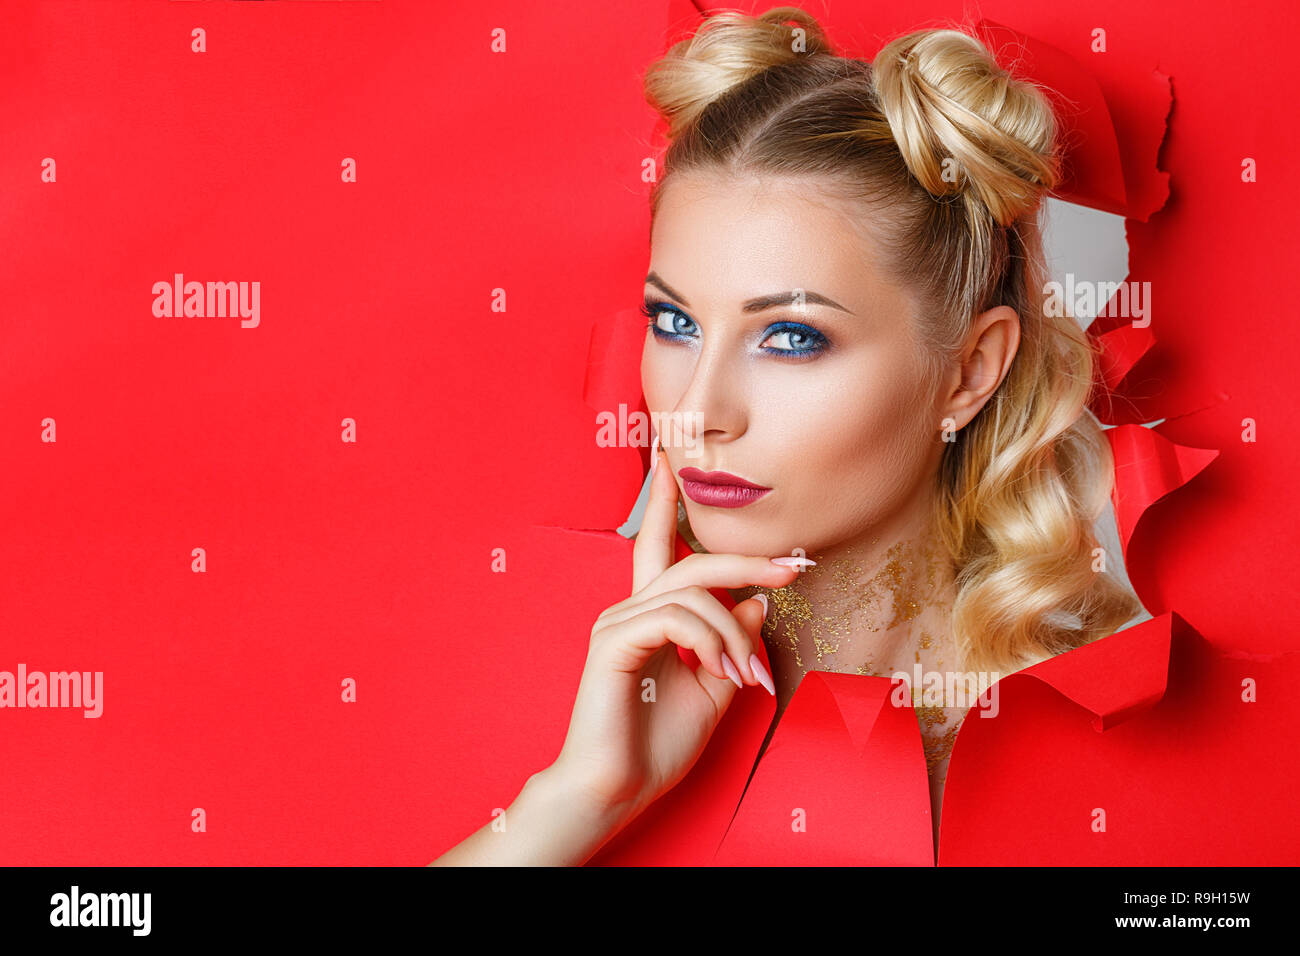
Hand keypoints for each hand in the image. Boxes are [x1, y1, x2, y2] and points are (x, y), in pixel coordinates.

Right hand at [547, 443, 800, 823]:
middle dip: (747, 559)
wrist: (616, 789)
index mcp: (649, 615)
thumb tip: (758, 599)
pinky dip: (710, 641)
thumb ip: (734, 641)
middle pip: (692, 560)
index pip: (655, 544)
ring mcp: (617, 622)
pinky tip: (720, 671)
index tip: (672, 456)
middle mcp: (629, 609)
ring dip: (733, 632)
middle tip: (796, 566)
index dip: (664, 499)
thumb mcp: (714, 688)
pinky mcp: (614, 641)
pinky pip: (676, 618)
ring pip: (693, 592)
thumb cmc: (656, 744)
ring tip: (747, 675)